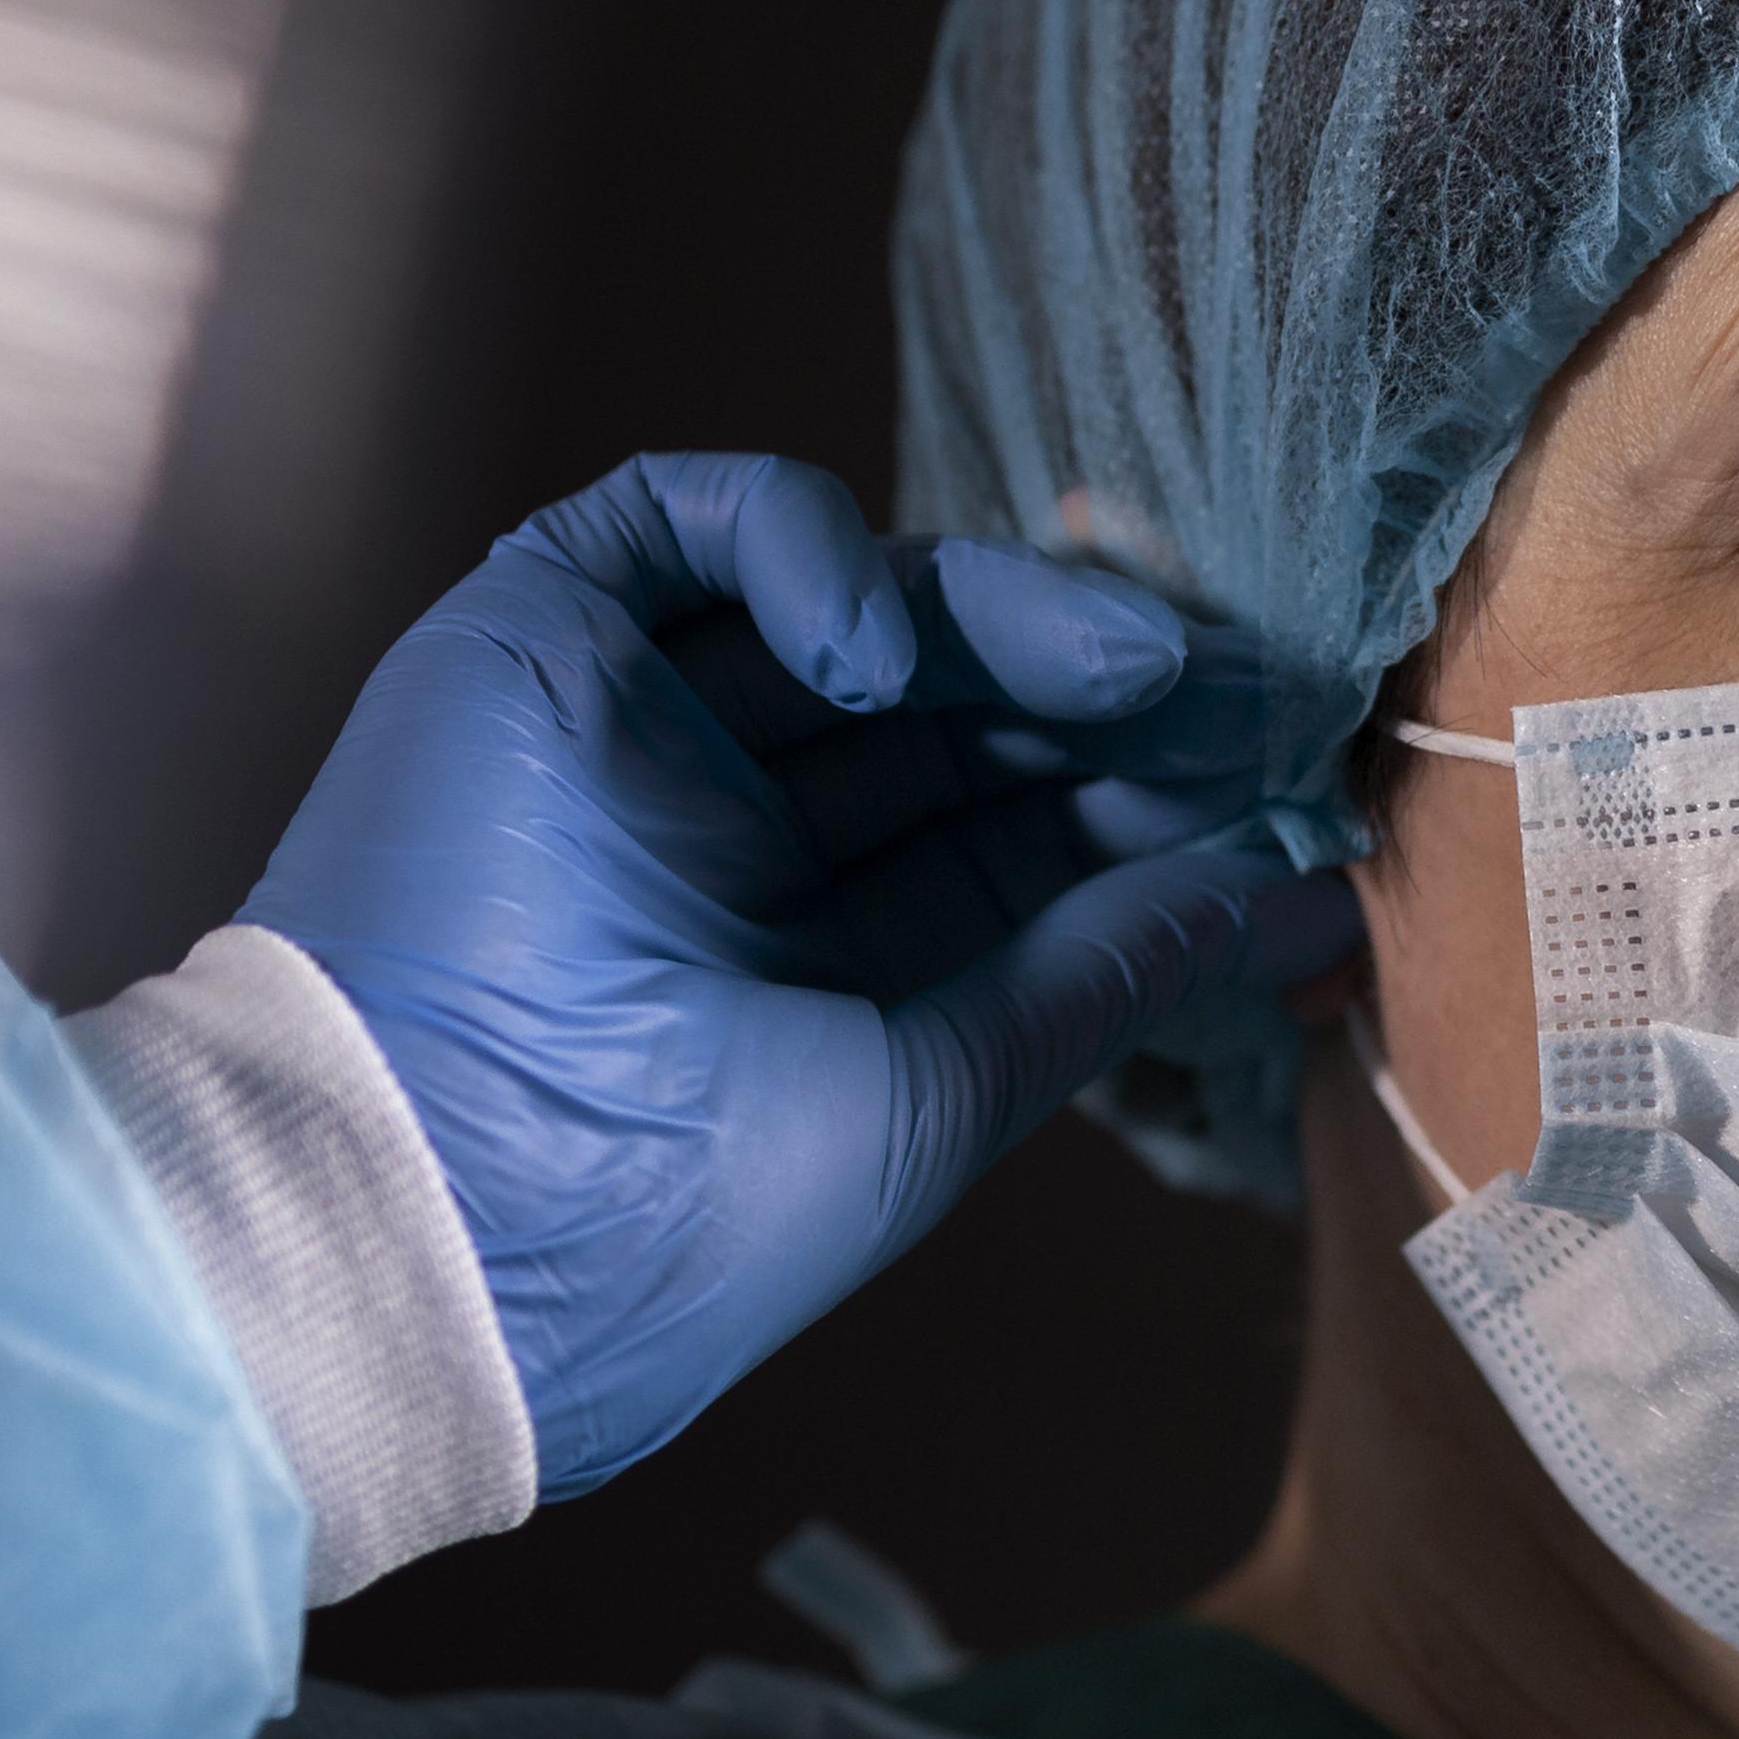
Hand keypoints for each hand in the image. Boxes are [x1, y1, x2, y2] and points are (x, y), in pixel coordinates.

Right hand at [240, 453, 1354, 1498]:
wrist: (427, 1216)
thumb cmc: (674, 1209)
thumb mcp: (937, 1089)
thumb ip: (1107, 970)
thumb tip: (1310, 907)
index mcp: (813, 961)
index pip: (1013, 832)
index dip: (1148, 798)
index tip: (1287, 787)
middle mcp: (728, 837)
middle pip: (957, 712)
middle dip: (1108, 700)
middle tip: (1246, 702)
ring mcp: (637, 732)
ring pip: (857, 613)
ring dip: (1010, 621)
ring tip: (1141, 669)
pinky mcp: (537, 635)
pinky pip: (685, 523)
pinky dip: (809, 547)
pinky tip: (890, 651)